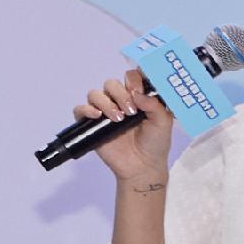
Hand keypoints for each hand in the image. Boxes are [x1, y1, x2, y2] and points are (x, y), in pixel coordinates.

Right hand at [70, 70, 173, 186]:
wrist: (142, 166)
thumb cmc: (156, 143)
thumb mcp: (163, 121)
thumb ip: (154, 104)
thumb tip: (136, 94)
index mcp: (138, 96)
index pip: (131, 77)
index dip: (134, 79)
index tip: (139, 90)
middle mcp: (119, 100)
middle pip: (111, 83)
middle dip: (120, 94)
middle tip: (131, 111)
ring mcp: (104, 112)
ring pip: (95, 94)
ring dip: (106, 103)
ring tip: (118, 118)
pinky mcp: (91, 124)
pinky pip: (80, 109)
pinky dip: (86, 110)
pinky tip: (97, 116)